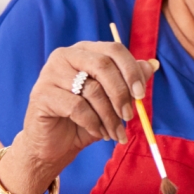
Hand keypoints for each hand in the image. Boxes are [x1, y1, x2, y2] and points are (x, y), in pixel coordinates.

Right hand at [7, 41, 154, 188]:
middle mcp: (65, 56)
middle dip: (121, 93)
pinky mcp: (41, 95)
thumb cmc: (86, 118)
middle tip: (129, 116)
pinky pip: (77, 107)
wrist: (55, 144)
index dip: (131, 71)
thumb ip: (130, 80)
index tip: (141, 95)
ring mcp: (50, 74)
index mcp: (85, 50)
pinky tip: (97, 132)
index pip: (114, 50)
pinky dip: (93, 123)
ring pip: (92, 90)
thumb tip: (153, 64)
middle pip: (103, 65)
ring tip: (115, 132)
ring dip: (109, 115)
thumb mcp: (113, 99)